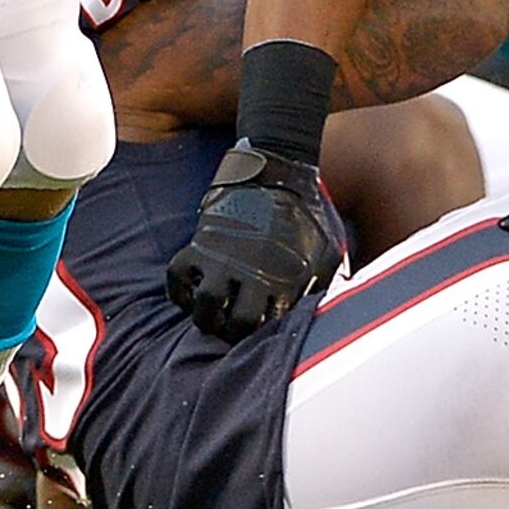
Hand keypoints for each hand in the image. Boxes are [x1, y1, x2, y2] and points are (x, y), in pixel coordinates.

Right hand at [163, 144, 343, 337]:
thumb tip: (330, 309)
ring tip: (209, 314)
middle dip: (231, 332)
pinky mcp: (201, 240)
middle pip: (235, 325)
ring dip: (205, 315)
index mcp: (283, 281)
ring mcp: (223, 257)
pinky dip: (178, 289)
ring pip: (205, 305)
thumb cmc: (306, 215)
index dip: (260, 335)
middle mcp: (251, 273)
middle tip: (229, 328)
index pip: (267, 327)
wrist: (279, 173)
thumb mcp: (326, 252)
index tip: (257, 331)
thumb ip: (323, 283)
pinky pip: (178, 274)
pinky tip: (188, 292)